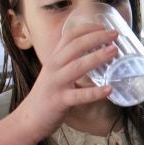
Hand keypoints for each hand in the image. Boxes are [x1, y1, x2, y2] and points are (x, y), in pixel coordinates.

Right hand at [16, 23, 118, 140]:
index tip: (104, 26)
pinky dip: (95, 92)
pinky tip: (109, 89)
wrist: (28, 118)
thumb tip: (97, 55)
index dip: (87, 28)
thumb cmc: (48, 95)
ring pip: (78, 66)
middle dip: (96, 37)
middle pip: (76, 46)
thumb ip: (70, 63)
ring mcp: (56, 83)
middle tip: (115, 34)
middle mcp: (53, 67)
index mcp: (54, 59)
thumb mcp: (56, 73)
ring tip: (114, 51)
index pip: (69, 36)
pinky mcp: (59, 101)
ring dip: (98, 57)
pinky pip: (79, 95)